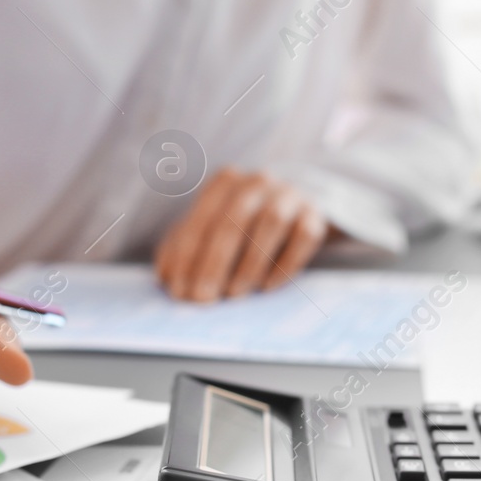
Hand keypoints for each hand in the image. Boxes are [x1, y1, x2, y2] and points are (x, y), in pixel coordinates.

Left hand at [154, 169, 329, 301]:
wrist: (296, 209)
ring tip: (235, 294)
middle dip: (214, 264)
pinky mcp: (315, 214)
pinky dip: (284, 264)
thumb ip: (182, 249)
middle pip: (232, 221)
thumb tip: (166, 278)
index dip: (188, 258)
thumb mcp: (210, 230)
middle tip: (204, 299)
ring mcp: (289, 195)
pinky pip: (302, 237)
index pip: (201, 220)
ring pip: (269, 224)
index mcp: (225, 183)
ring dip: (249, 263)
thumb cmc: (242, 225)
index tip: (181, 292)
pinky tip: (267, 287)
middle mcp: (257, 182)